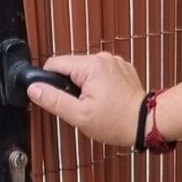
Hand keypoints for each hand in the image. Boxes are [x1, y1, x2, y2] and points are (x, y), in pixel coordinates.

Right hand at [26, 52, 145, 148]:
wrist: (147, 123)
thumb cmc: (117, 122)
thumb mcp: (79, 115)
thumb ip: (54, 100)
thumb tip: (34, 88)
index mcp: (90, 66)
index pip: (55, 64)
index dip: (49, 81)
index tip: (58, 98)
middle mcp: (103, 58)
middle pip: (70, 67)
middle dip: (70, 86)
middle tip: (81, 106)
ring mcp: (114, 62)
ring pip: (85, 70)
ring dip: (84, 85)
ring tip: (95, 104)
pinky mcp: (122, 68)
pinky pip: (100, 73)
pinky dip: (99, 84)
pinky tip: (106, 99)